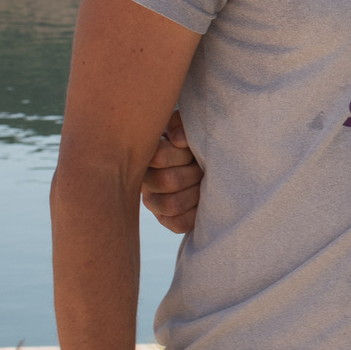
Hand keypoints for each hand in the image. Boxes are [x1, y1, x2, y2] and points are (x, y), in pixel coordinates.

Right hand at [141, 109, 201, 232]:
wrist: (206, 161)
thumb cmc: (193, 141)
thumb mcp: (186, 126)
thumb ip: (180, 125)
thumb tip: (177, 140)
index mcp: (146, 155)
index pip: (159, 156)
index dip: (182, 154)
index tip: (191, 149)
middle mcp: (144, 181)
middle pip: (168, 181)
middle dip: (193, 172)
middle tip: (202, 167)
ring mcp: (154, 203)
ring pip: (172, 204)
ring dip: (195, 193)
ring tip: (203, 182)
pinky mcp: (167, 221)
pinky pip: (179, 224)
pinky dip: (195, 213)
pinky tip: (202, 200)